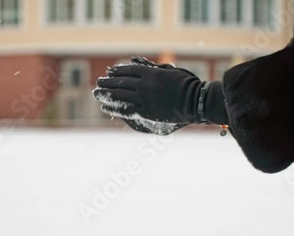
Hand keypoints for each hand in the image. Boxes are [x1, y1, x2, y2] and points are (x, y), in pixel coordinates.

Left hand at [93, 57, 227, 133]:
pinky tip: (106, 107)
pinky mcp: (147, 113)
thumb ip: (154, 68)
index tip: (109, 72)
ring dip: (107, 94)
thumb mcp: (170, 70)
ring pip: (120, 96)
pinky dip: (115, 109)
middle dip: (108, 82)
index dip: (117, 71)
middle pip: (121, 83)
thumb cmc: (187, 84)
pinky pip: (127, 111)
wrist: (196, 101)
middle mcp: (144, 85)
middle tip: (98, 82)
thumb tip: (138, 63)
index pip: (129, 71)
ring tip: (97, 94)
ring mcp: (144, 100)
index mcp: (151, 73)